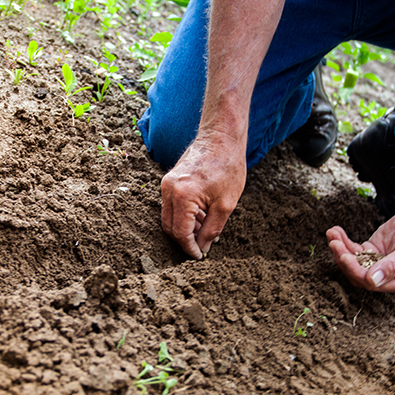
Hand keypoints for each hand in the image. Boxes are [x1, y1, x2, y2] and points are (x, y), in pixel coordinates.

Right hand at [160, 132, 246, 259]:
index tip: (199, 256)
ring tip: (206, 229)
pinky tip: (202, 216)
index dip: (189, 248)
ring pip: (169, 217)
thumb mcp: (226, 205)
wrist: (221, 137)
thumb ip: (212, 230)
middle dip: (185, 240)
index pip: (180, 233)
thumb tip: (203, 248)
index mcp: (183, 196)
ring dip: (185, 227)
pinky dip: (184, 215)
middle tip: (202, 246)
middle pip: (170, 227)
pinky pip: (171, 205)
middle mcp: (169, 190)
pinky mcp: (169, 180)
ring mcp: (166, 184)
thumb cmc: (228, 167)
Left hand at [326, 208, 394, 292]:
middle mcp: (386, 277)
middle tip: (334, 243)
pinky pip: (353, 249)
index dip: (356, 271)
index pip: (371, 283)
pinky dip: (343, 241)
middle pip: (357, 274)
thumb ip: (392, 266)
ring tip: (332, 234)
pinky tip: (335, 231)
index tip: (345, 257)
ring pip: (352, 261)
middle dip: (343, 259)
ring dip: (340, 249)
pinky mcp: (370, 251)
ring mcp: (376, 263)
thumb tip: (372, 281)